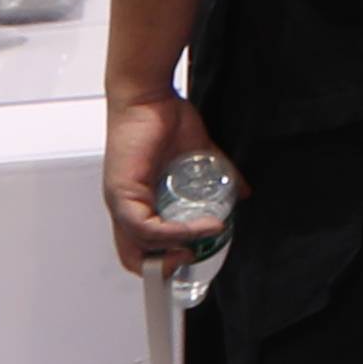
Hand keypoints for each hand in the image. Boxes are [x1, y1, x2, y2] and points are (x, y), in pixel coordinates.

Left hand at [103, 88, 230, 274]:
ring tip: (208, 236)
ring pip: (140, 246)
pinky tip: (201, 226)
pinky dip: (174, 233)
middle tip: (195, 257)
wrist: (149, 95)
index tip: (195, 254)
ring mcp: (119, 202)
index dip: (164, 261)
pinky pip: (145, 227)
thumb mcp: (199, 155)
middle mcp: (123, 208)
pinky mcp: (122, 193)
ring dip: (177, 248)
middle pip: (133, 258)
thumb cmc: (164, 119)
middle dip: (165, 268)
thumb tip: (243, 193)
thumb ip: (219, 176)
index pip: (140, 249)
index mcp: (136, 203)